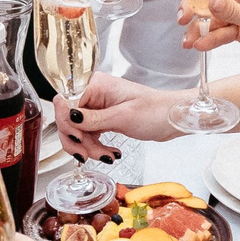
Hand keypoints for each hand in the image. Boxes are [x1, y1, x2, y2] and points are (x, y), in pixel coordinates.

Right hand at [58, 71, 181, 153]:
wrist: (173, 118)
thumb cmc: (156, 111)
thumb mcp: (122, 117)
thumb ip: (92, 118)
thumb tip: (69, 116)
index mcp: (96, 84)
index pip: (67, 102)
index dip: (68, 122)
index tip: (77, 137)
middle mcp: (93, 93)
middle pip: (68, 119)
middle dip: (78, 140)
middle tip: (90, 154)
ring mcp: (97, 107)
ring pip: (77, 130)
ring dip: (88, 147)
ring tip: (106, 156)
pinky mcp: (102, 118)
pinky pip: (88, 135)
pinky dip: (95, 147)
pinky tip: (109, 153)